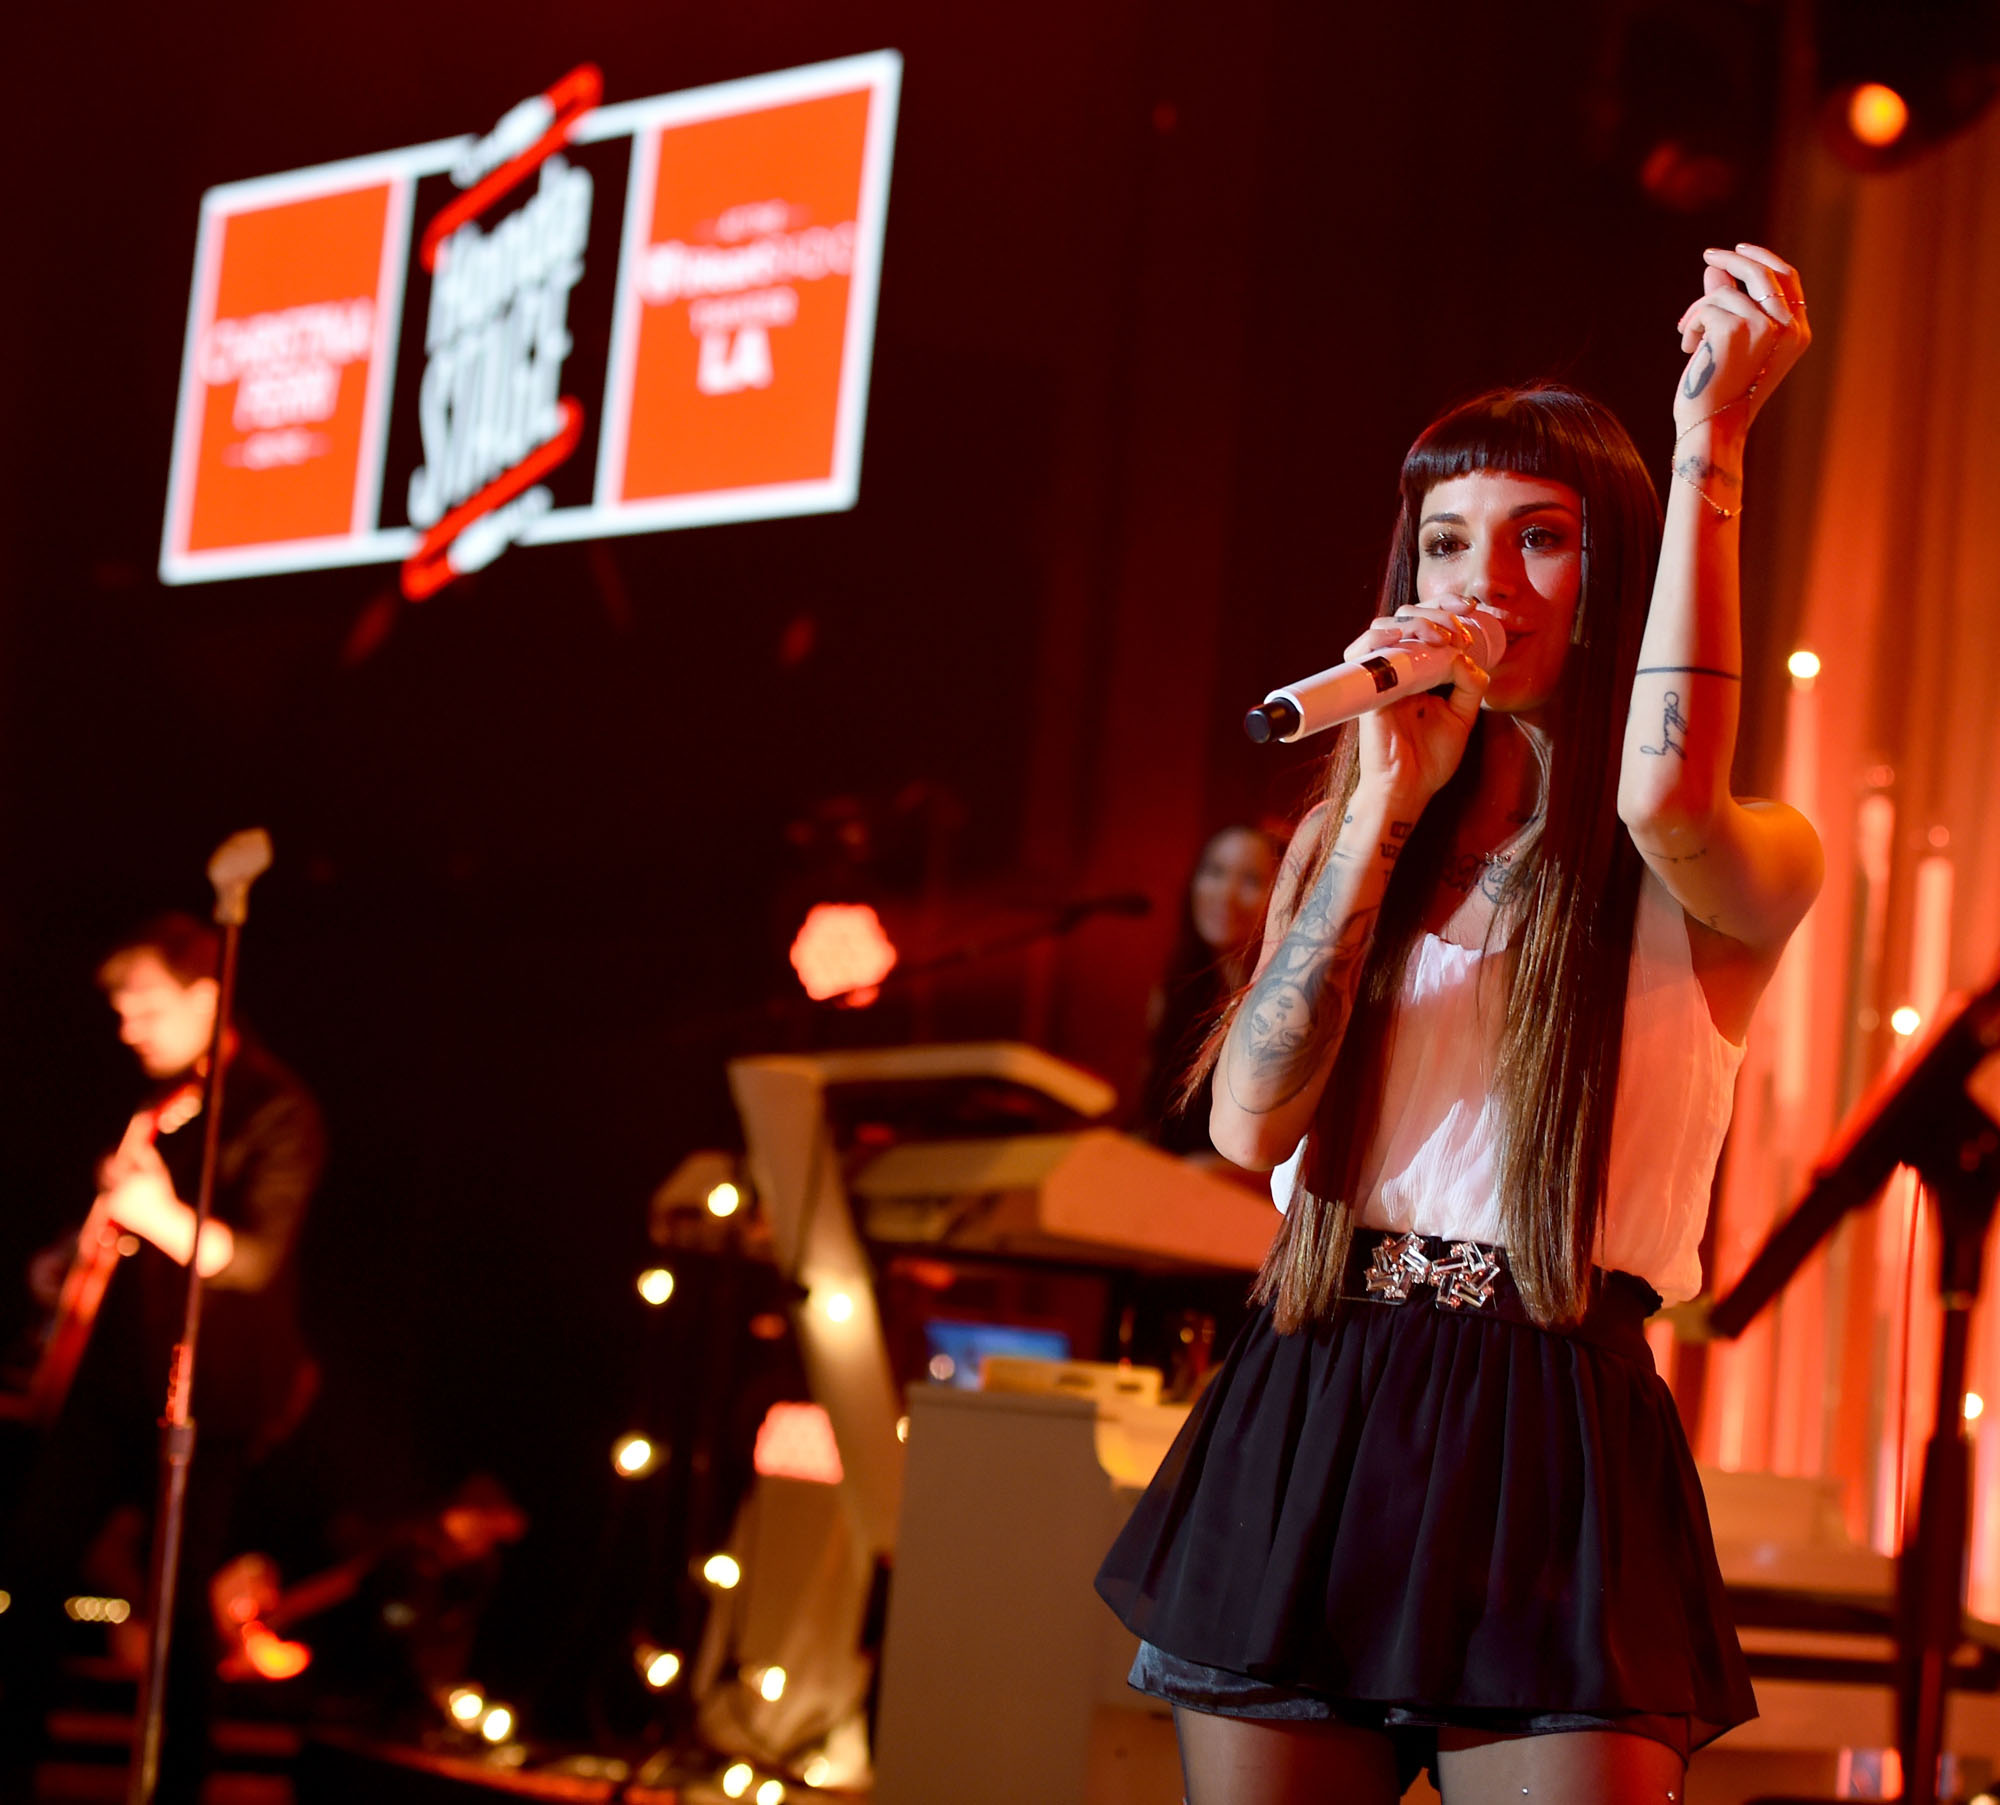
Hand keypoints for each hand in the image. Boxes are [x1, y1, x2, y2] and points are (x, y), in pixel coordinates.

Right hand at [1344, 599, 1492, 805]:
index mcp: (1418, 672)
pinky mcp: (1366, 689)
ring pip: (1386, 626)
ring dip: (1417, 622)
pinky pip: (1362, 652)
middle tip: (1458, 629)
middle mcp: (1397, 669)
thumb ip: (1469, 685)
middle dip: (1437, 611)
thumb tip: (1466, 655)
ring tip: (1441, 637)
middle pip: (1407, 617)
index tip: (1471, 610)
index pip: (1426, 625)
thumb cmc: (1430, 759)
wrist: (1408, 787)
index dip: (1447, 608)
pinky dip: (1380, 636)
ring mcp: (1379, 677)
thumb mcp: (1462, 716)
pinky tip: (1403, 638)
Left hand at [1673, 244, 1810, 437]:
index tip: (1738, 250)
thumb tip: (1715, 269)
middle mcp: (1788, 328)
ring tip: (1691, 342)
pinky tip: (1690, 351)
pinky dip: (1691, 326)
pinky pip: (1705, 308)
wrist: (1711, 426)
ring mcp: (1764, 327)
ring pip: (1724, 293)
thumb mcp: (1731, 344)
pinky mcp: (1735, 330)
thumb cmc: (1719, 391)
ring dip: (1699, 313)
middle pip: (1761, 272)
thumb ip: (1730, 305)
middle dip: (1732, 260)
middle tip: (1709, 255)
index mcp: (1797, 333)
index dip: (1762, 259)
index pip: (1787, 279)